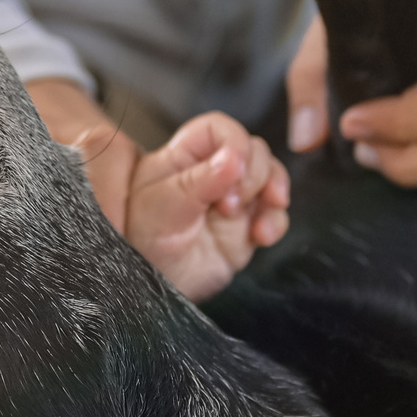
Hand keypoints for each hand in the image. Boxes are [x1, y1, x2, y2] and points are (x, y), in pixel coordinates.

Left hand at [29, 79, 288, 298]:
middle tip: (230, 205)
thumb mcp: (162, 209)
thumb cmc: (141, 243)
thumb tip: (235, 157)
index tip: (237, 166)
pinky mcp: (246, 227)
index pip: (219, 129)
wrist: (150, 287)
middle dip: (254, 174)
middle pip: (253, 150)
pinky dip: (275, 222)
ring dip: (273, 193)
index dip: (235, 141)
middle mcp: (212, 173)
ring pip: (270, 177)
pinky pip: (275, 214)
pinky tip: (262, 237)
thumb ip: (197, 182)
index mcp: (183, 157)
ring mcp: (233, 199)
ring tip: (257, 221)